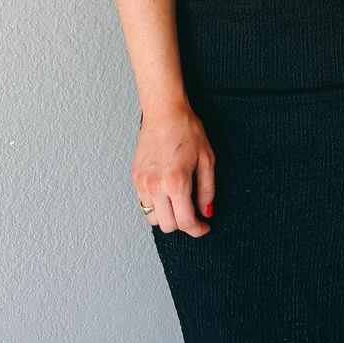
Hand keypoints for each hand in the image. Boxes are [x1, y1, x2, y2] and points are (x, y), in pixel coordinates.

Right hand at [132, 103, 215, 236]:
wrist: (164, 112)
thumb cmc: (187, 130)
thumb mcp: (207, 158)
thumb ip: (207, 189)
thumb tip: (206, 211)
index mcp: (176, 182)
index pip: (185, 221)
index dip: (197, 230)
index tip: (204, 227)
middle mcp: (156, 186)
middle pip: (168, 226)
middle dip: (183, 224)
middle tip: (193, 213)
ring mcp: (143, 183)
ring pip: (153, 218)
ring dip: (167, 216)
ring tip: (179, 201)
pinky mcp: (135, 178)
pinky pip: (144, 203)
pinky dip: (156, 205)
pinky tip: (166, 192)